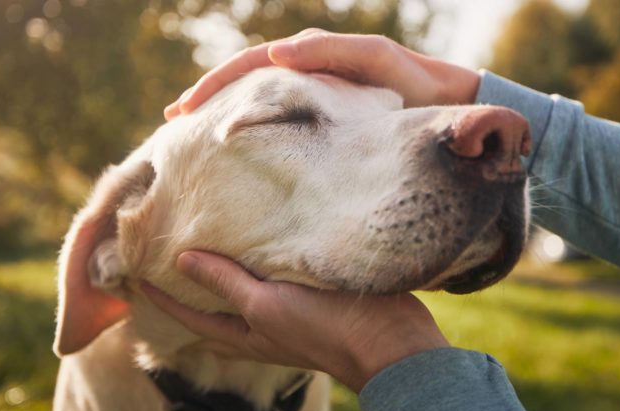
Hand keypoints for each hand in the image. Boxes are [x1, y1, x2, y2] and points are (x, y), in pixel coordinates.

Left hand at [141, 251, 448, 391]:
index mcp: (244, 333)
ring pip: (243, 290)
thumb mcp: (266, 305)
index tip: (135, 272)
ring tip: (206, 241)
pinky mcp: (309, 294)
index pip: (189, 315)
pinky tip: (259, 238)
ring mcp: (285, 311)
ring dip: (223, 271)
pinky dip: (257, 261)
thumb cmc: (322, 327)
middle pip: (213, 307)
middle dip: (189, 287)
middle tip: (166, 256)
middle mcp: (259, 325)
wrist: (387, 339)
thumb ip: (226, 283)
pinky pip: (272, 276)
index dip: (160, 296)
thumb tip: (182, 259)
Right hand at [164, 29, 480, 119]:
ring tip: (193, 134)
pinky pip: (279, 120)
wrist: (445, 104)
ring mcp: (312, 95)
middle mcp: (305, 71)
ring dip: (224, 113)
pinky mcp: (323, 119)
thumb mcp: (375, 60)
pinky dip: (253, 128)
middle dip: (208, 98)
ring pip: (257, 101)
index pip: (250, 66)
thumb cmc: (412, 82)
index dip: (215, 85)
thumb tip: (278, 55)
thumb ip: (331, 53)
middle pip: (244, 81)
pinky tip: (237, 147)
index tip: (185, 110)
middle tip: (174, 121)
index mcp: (310, 55)